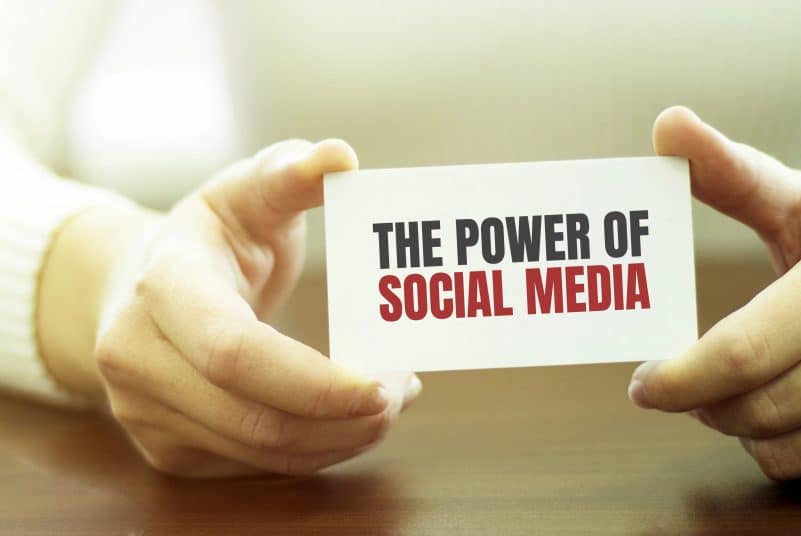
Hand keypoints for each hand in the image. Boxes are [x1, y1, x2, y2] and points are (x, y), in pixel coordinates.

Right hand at [40, 139, 419, 476]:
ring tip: (390, 403)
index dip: (312, 382)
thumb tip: (342, 157)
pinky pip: (256, 465)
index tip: (382, 384)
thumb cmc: (209, 235)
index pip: (235, 353)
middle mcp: (137, 358)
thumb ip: (291, 174)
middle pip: (255, 419)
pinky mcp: (167, 448)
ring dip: (341, 437)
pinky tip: (351, 418)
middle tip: (404, 392)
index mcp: (162, 286)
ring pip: (261, 453)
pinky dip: (317, 448)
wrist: (133, 286)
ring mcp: (144, 412)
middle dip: (345, 417)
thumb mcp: (245, 191)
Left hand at [628, 107, 800, 479]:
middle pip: (763, 405)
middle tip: (684, 391)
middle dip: (704, 406)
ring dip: (742, 432)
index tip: (644, 383)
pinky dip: (793, 449)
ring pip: (791, 449)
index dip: (681, 376)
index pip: (748, 347)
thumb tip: (665, 123)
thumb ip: (734, 174)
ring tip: (739, 398)